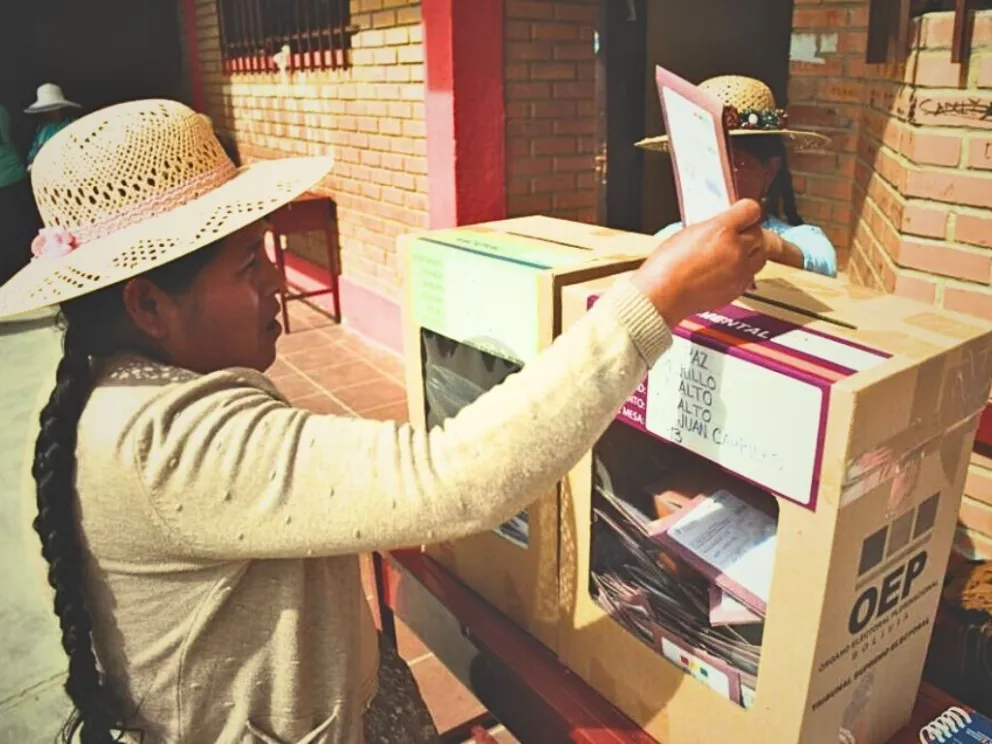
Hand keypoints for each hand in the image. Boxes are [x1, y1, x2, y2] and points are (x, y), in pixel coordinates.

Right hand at [631, 200, 769, 326]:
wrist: (662, 296)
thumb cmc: (667, 266)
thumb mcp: (689, 232)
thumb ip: (715, 226)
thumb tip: (728, 225)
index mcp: (722, 230)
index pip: (752, 210)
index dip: (747, 212)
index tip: (744, 214)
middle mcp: (736, 249)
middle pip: (760, 233)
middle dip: (749, 233)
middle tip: (737, 235)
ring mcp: (739, 271)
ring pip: (761, 255)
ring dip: (752, 252)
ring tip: (734, 253)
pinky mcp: (738, 288)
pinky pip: (751, 274)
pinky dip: (744, 270)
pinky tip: (727, 269)